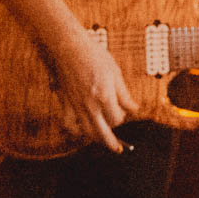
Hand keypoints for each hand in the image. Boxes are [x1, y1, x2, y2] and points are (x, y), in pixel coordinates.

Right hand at [53, 30, 136, 153]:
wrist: (69, 48)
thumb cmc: (94, 56)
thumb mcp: (115, 73)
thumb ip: (124, 94)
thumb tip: (134, 108)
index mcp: (105, 97)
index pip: (117, 119)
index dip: (122, 118)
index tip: (124, 112)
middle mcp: (90, 105)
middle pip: (101, 132)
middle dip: (110, 143)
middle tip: (117, 149)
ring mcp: (75, 105)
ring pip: (85, 131)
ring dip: (94, 138)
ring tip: (101, 141)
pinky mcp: (64, 103)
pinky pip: (67, 123)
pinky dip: (73, 129)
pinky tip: (79, 130)